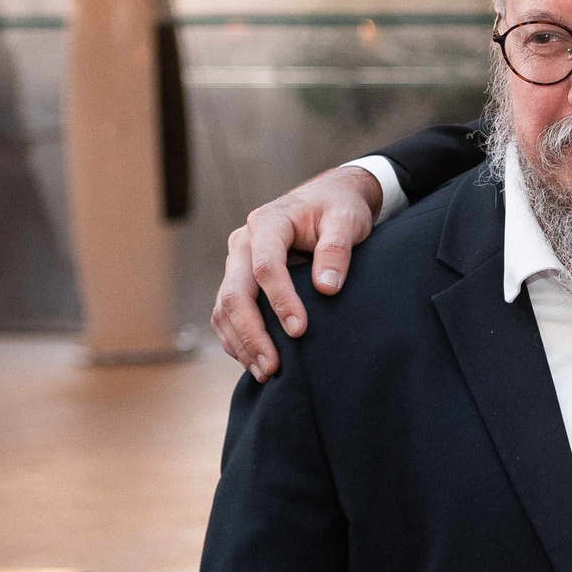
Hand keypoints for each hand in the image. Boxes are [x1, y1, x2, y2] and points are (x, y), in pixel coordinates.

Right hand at [210, 164, 383, 379]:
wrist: (329, 199)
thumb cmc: (339, 208)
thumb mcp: (347, 220)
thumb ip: (337, 250)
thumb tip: (326, 289)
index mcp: (268, 223)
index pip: (266, 267)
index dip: (281, 301)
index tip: (301, 331)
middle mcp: (243, 243)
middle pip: (235, 293)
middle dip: (252, 333)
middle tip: (273, 366)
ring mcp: (237, 262)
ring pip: (224, 307)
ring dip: (242, 342)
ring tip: (266, 372)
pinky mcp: (240, 279)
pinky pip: (226, 313)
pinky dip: (237, 339)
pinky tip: (254, 361)